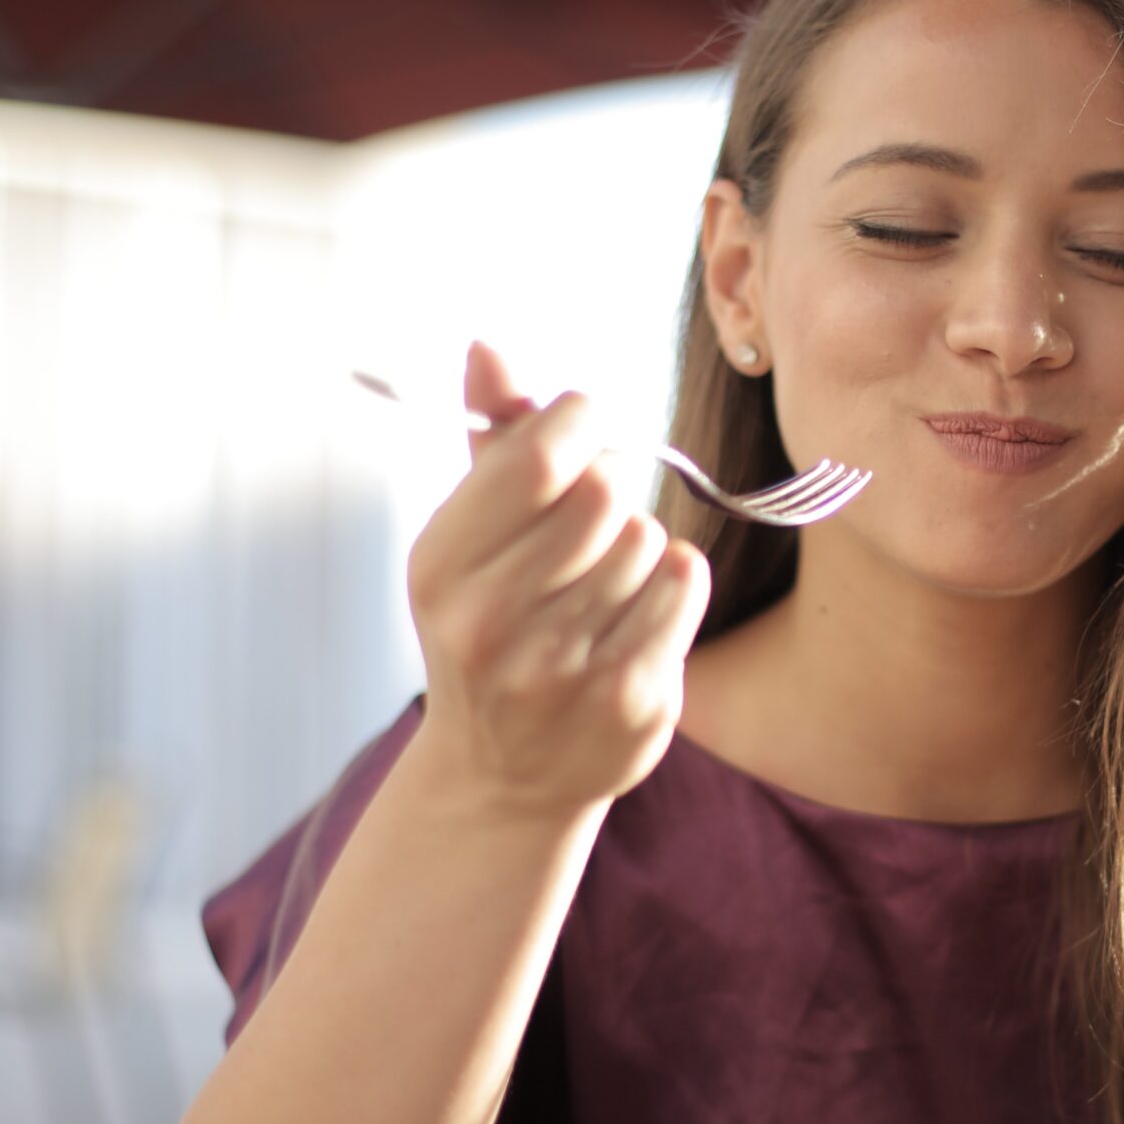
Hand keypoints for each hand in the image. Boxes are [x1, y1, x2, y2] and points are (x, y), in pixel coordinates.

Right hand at [406, 340, 710, 820]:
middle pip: (603, 491)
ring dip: (638, 543)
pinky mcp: (630, 700)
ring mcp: (562, 669)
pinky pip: (682, 583)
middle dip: (611, 483)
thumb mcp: (468, 541)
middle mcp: (491, 623)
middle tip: (597, 509)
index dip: (579, 418)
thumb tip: (488, 346)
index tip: (584, 422)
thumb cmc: (490, 629)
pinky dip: (672, 582)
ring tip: (603, 581)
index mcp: (441, 567)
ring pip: (647, 537)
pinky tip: (636, 611)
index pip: (539, 455)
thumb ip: (490, 443)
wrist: (502, 778)